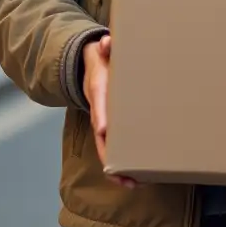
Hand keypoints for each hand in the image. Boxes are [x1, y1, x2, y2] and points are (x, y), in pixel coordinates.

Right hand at [81, 34, 137, 188]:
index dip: (101, 116)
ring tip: (131, 184)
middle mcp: (100, 108)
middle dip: (110, 154)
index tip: (104, 130)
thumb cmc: (104, 58)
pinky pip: (114, 147)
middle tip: (122, 173)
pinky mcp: (112, 126)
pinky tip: (135, 178)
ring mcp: (104, 119)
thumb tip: (106, 42)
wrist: (90, 65)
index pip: (99, 103)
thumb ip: (105, 46)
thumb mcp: (103, 49)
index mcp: (99, 88)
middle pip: (101, 135)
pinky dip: (120, 163)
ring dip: (116, 166)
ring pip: (107, 147)